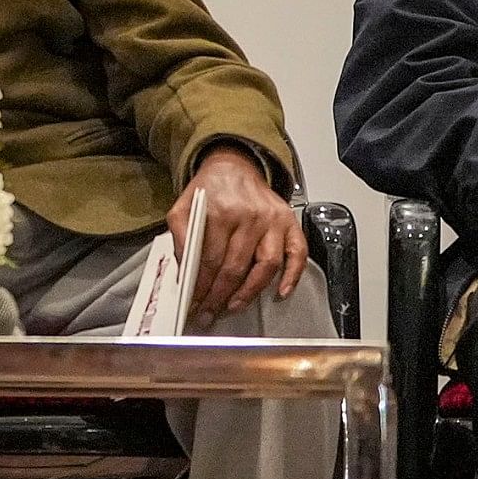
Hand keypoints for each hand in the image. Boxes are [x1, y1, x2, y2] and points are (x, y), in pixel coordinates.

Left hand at [175, 145, 305, 322]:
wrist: (235, 165)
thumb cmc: (210, 190)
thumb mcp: (184, 205)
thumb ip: (180, 234)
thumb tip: (183, 270)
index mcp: (220, 211)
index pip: (209, 259)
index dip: (201, 286)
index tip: (194, 304)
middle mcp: (250, 216)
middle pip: (235, 266)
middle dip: (219, 296)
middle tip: (209, 314)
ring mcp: (273, 221)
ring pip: (266, 265)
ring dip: (250, 292)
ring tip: (233, 307)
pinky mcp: (290, 223)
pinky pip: (297, 253)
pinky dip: (292, 276)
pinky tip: (281, 293)